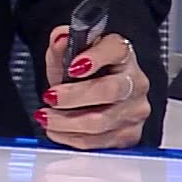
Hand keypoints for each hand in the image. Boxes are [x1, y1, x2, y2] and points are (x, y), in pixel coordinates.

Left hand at [36, 26, 151, 149]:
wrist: (95, 95)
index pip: (116, 50)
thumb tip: (60, 39)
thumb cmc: (84, 73)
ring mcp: (135, 110)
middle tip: (49, 96)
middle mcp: (135, 81)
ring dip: (67, 122)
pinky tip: (57, 130)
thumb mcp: (68, 56)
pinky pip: (99, 142)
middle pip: (110, 91)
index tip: (73, 66)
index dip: (96, 58)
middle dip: (74, 96)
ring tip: (46, 116)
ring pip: (101, 121)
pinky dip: (72, 138)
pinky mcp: (129, 134)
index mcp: (122, 53)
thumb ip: (61, 46)